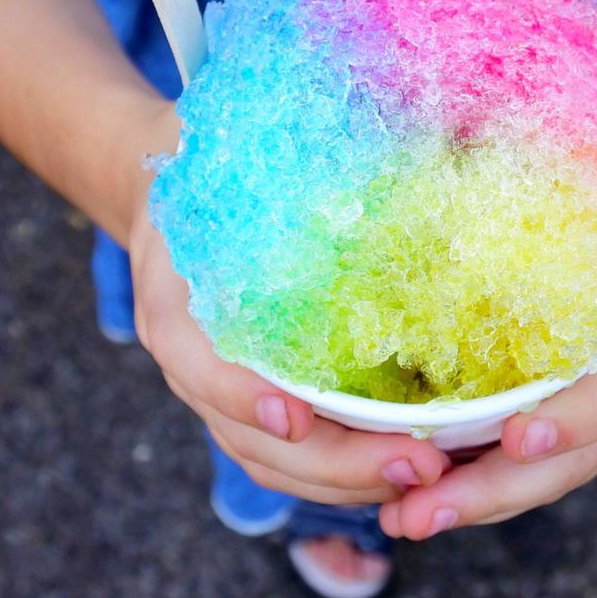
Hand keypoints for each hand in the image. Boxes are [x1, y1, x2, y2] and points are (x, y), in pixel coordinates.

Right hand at [124, 130, 450, 505]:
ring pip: (278, 462)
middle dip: (334, 463)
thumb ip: (278, 147)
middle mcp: (192, 359)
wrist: (165, 178)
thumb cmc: (208, 155)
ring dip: (352, 480)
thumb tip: (399, 117)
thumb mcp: (224, 142)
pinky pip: (298, 456)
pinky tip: (420, 463)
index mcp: (173, 300)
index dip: (241, 396)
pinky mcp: (259, 400)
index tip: (296, 413)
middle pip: (251, 438)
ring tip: (431, 475)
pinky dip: (353, 471)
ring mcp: (222, 389)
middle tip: (417, 462)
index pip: (197, 363)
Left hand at [378, 137, 596, 538]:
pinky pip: (554, 461)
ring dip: (483, 501)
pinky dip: (494, 480)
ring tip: (403, 521)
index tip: (515, 438)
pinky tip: (430, 493)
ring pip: (563, 472)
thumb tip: (443, 135)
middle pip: (583, 454)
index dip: (574, 416)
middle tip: (416, 515)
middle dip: (497, 491)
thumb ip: (546, 163)